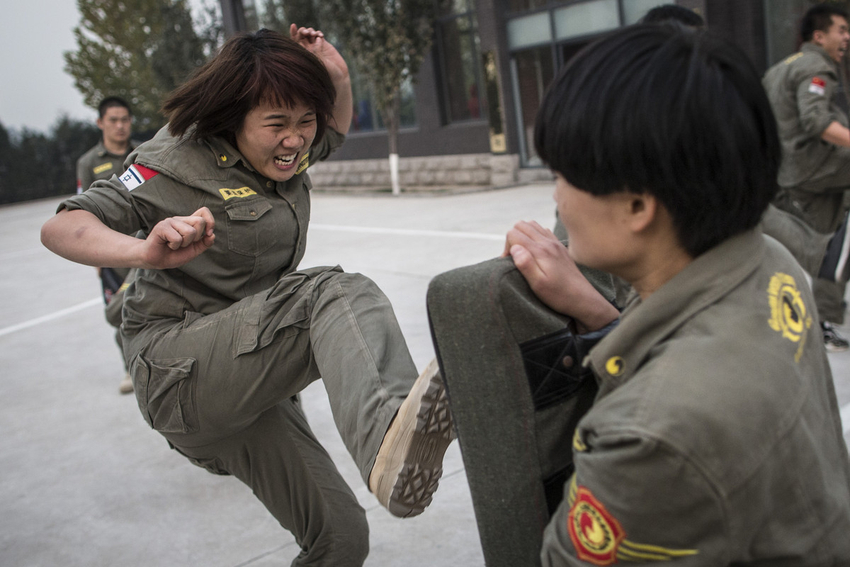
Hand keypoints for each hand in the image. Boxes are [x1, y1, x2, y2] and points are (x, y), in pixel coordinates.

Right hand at [140, 207, 215, 269]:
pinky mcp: (162, 227)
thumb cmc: (173, 254)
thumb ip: (204, 243)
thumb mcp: (193, 250)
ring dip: (184, 244)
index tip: (208, 234)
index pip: (204, 211)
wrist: (156, 260)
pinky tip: (167, 245)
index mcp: (189, 223)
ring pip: (190, 231)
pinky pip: (177, 238)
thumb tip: (212, 235)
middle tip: (184, 243)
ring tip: (174, 245)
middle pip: (200, 221)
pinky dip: (174, 246)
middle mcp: (180, 220)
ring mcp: (171, 221)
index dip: (210, 222)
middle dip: (196, 238)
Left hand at [290, 24, 348, 81]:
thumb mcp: (320, 63)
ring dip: (310, 31)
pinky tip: (320, 36)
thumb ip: (316, 52)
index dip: (293, 33)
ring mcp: (316, 47)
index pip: (294, 42)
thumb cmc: (328, 73)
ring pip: (309, 34)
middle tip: (306, 33)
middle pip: (301, 36)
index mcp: (302, 55)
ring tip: (313, 34)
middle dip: (302, 31)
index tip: (293, 26)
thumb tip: (314, 38)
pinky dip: (318, 33)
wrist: (339, 76)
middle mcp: (307, 50)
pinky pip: (318, 35)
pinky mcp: (324, 45)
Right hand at [504, 220, 618, 331]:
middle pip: (521, 225)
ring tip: (524, 253)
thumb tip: (514, 248)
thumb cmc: (559, 295)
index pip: (513, 233)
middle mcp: (548, 243)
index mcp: (540, 251)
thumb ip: (525, 264)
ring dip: (523, 235)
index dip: (506, 247)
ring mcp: (555, 243)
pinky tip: (535, 251)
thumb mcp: (538, 285)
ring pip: (532, 225)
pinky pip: (543, 231)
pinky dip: (534, 236)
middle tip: (515, 257)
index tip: (509, 263)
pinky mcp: (560, 247)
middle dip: (512, 238)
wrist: (583, 299)